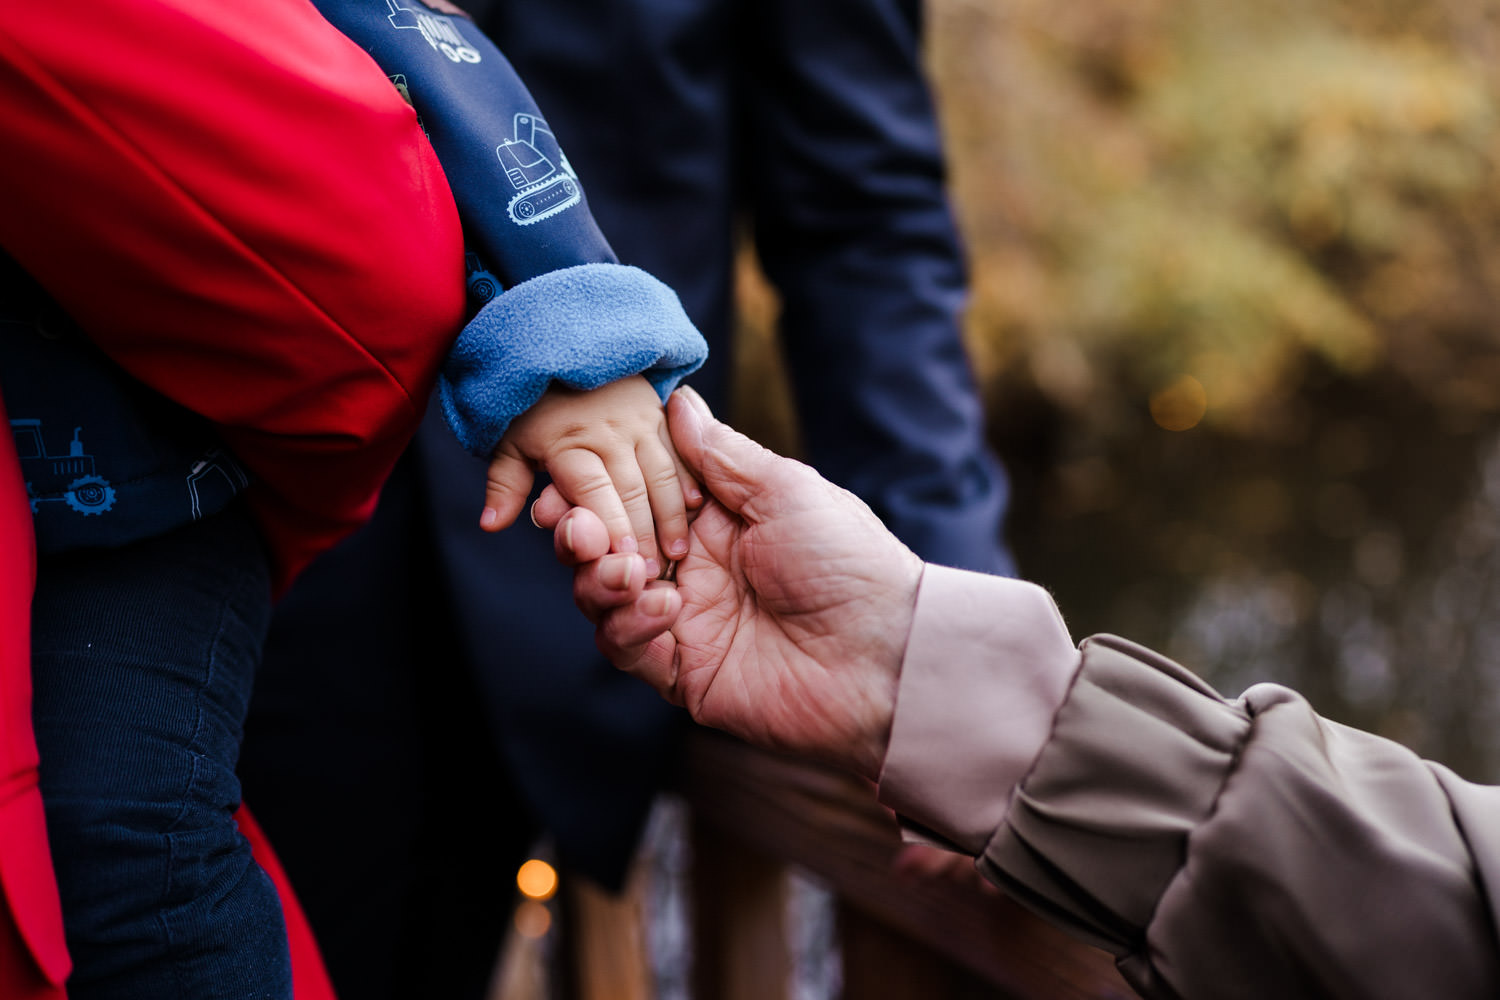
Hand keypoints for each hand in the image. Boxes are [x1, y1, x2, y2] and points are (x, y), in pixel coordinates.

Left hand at [480, 375, 698, 569]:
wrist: (565, 343)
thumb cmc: (534, 405)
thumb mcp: (510, 441)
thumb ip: (505, 485)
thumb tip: (490, 525)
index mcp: (569, 443)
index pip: (591, 491)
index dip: (608, 525)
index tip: (621, 559)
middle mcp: (608, 433)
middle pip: (631, 490)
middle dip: (644, 534)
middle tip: (652, 574)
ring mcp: (639, 421)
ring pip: (662, 473)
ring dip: (672, 515)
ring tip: (677, 552)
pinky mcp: (660, 414)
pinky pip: (680, 451)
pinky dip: (690, 479)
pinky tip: (698, 508)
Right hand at [537, 386, 924, 779]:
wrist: (885, 654)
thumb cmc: (849, 561)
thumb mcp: (784, 489)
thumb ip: (720, 453)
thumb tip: (676, 399)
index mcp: (712, 518)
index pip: (631, 494)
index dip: (592, 486)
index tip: (563, 478)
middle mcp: (690, 567)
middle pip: (603, 546)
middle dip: (581, 533)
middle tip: (579, 527)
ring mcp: (684, 621)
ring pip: (602, 597)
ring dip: (598, 579)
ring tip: (627, 569)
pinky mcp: (684, 672)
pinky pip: (627, 648)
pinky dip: (629, 625)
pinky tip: (664, 608)